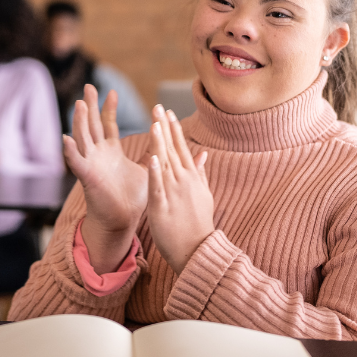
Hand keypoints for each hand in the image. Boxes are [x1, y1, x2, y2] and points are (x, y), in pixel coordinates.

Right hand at [64, 85, 147, 273]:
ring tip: (79, 104)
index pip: (107, 125)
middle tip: (88, 86)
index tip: (112, 92)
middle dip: (89, 106)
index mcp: (110, 152)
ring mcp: (91, 165)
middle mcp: (98, 155)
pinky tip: (66, 139)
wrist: (124, 220)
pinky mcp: (88, 178)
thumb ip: (155, 151)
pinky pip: (76, 163)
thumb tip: (167, 137)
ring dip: (80, 122)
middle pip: (91, 125)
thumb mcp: (147, 167)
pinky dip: (71, 151)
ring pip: (83, 138)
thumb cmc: (134, 197)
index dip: (108, 108)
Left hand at [145, 105, 213, 275]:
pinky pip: (158, 186)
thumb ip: (200, 173)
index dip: (174, 128)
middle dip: (165, 127)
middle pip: (172, 149)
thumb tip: (203, 154)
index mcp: (191, 177)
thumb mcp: (203, 194)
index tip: (168, 111)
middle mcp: (183, 180)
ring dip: (160, 143)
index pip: (182, 147)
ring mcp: (174, 192)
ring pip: (165, 163)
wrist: (197, 250)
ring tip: (155, 123)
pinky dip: (156, 172)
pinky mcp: (163, 206)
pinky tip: (152, 158)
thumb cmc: (198, 224)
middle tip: (158, 106)